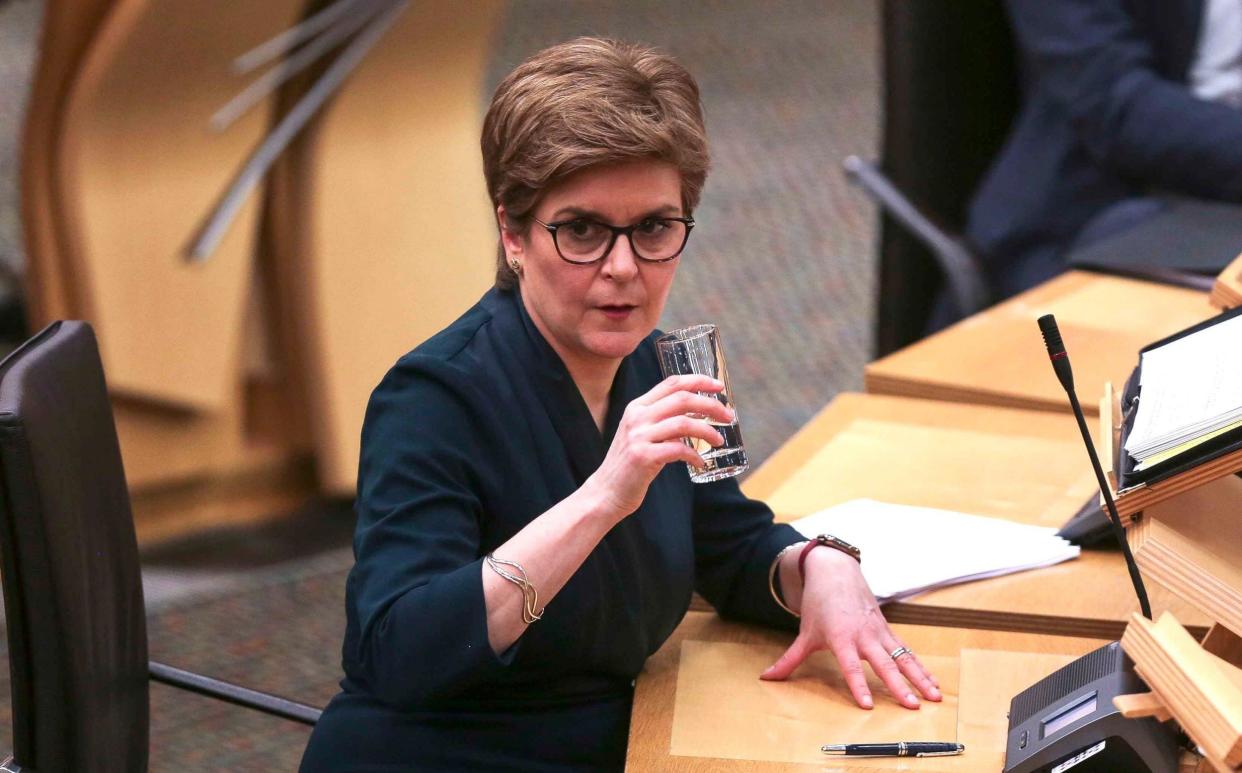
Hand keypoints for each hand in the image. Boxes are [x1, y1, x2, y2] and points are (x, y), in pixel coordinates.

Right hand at [585, 374, 732, 521]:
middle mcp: (637, 417)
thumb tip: (698, 415)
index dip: (698, 381)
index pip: (672, 383)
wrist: (606, 491)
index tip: (718, 387)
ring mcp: (639, 436)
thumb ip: (662, 421)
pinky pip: (679, 450)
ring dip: (708, 431)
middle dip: (711, 405)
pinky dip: (695, 455)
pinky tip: (700, 462)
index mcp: (637, 407)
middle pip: (682, 399)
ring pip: (684, 423)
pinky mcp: (643, 457)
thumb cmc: (630, 464)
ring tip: (719, 440)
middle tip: (728, 416)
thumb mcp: (641, 434)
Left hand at [760, 548, 941, 709]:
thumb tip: (767, 677)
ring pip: (903, 658)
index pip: (850, 666)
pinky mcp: (888, 630)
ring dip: (920, 678)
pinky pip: (907, 651)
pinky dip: (921, 667)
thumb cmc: (818, 604)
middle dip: (899, 686)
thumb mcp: (804, 633)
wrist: (835, 571)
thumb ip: (789, 659)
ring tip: (934, 698)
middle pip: (884, 664)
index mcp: (841, 637)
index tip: (867, 705)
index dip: (858, 685)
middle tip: (912, 705)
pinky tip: (934, 683)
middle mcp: (863, 635)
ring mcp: (879, 632)